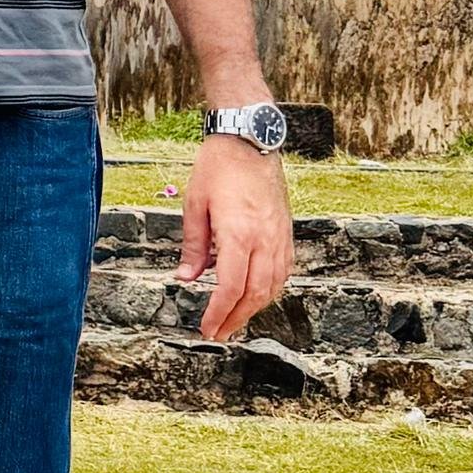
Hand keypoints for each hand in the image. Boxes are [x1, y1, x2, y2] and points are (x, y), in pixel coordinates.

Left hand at [182, 132, 292, 341]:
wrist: (250, 140)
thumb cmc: (219, 166)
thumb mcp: (194, 204)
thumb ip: (193, 245)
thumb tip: (186, 277)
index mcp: (239, 234)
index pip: (230, 287)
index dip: (218, 313)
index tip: (207, 328)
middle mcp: (264, 240)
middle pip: (254, 294)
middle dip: (235, 318)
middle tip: (219, 333)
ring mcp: (279, 236)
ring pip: (273, 286)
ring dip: (254, 308)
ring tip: (235, 320)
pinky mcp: (286, 231)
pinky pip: (284, 270)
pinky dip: (271, 289)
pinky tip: (258, 295)